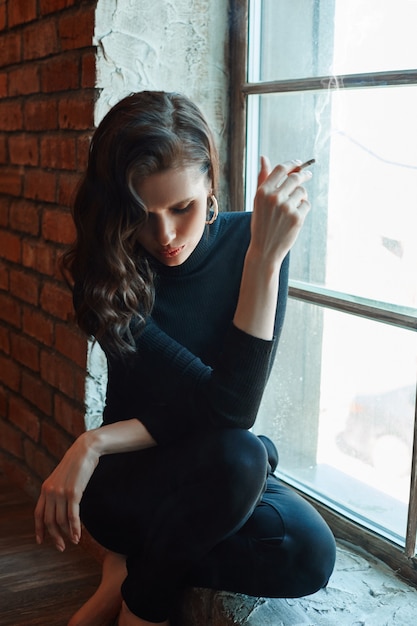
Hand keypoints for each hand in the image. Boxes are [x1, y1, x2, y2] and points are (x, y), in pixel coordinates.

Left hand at [34, 433, 98, 551]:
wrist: (85, 450)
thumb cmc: (76, 463)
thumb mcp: (61, 477)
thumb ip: (57, 490)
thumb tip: (58, 506)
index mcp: (45, 488)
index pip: (38, 514)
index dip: (39, 529)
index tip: (41, 541)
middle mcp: (50, 491)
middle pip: (49, 521)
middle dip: (54, 537)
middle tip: (61, 547)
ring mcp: (61, 492)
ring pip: (61, 521)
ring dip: (67, 534)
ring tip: (74, 541)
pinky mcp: (74, 493)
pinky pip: (72, 516)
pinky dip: (75, 528)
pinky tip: (79, 535)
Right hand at [249, 156, 311, 264]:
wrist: (264, 250)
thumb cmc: (261, 224)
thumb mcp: (258, 201)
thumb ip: (263, 179)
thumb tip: (264, 158)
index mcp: (262, 192)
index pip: (281, 169)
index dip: (292, 164)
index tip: (298, 164)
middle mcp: (274, 198)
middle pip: (295, 177)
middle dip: (303, 175)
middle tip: (308, 175)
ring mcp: (286, 208)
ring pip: (302, 191)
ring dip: (301, 196)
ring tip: (292, 207)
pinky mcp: (297, 218)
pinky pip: (306, 204)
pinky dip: (303, 209)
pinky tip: (294, 217)